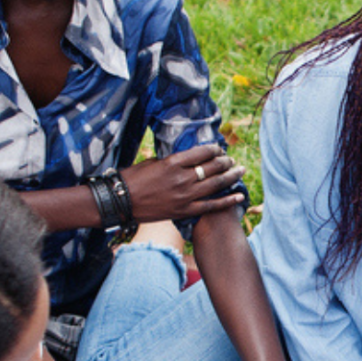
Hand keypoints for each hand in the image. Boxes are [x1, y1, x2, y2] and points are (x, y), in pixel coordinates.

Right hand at [121, 146, 246, 223]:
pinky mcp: (185, 211)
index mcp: (173, 162)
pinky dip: (227, 201)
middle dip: (225, 162)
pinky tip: (240, 196)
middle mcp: (182, 178)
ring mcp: (185, 196)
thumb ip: (173, 161)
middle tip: (231, 160)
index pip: (202, 152)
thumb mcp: (153, 162)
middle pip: (212, 167)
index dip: (215, 150)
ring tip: (240, 171)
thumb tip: (188, 159)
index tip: (219, 149)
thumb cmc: (133, 179)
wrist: (121, 202)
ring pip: (216, 184)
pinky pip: (211, 206)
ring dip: (231, 176)